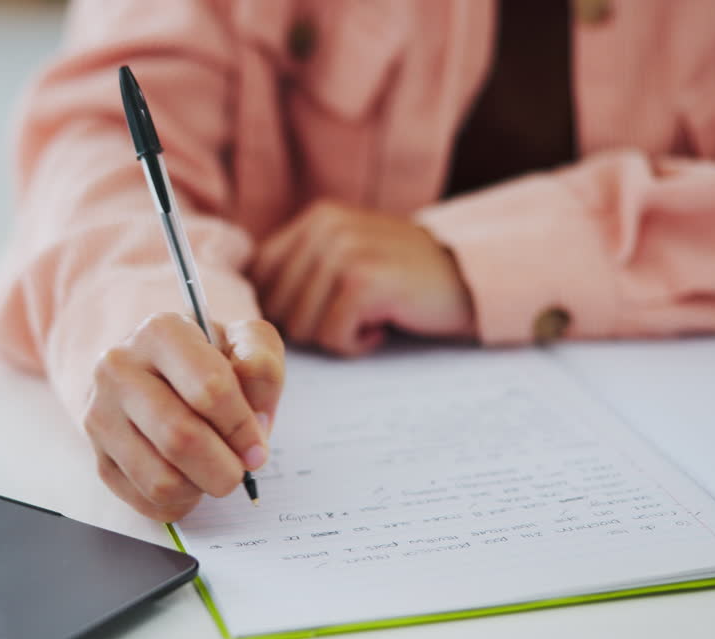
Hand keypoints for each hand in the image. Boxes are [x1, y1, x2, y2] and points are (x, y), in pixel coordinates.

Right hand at [83, 313, 284, 521]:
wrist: (159, 373)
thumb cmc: (210, 361)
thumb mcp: (246, 344)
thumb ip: (262, 366)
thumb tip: (254, 418)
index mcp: (159, 332)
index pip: (209, 389)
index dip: (242, 426)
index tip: (255, 445)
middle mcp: (118, 369)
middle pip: (180, 437)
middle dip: (225, 466)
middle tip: (240, 468)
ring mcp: (100, 416)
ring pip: (161, 479)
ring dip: (202, 486)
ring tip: (212, 469)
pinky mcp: (99, 458)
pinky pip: (148, 500)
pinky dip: (181, 501)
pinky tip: (189, 477)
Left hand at [250, 200, 475, 355]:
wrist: (468, 278)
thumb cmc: (404, 278)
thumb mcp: (347, 255)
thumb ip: (300, 268)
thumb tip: (246, 307)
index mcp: (315, 219)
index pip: (259, 276)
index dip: (280, 307)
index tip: (319, 312)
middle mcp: (325, 228)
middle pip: (277, 306)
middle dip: (311, 325)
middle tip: (352, 315)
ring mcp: (344, 253)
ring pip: (301, 326)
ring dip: (336, 335)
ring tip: (369, 317)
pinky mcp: (364, 282)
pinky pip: (331, 336)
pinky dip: (356, 343)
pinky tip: (381, 326)